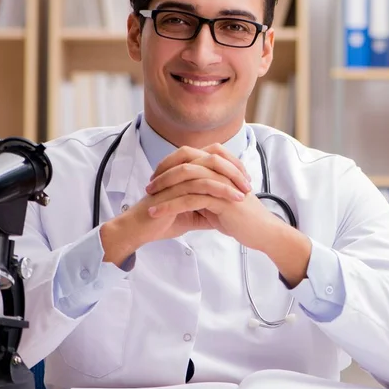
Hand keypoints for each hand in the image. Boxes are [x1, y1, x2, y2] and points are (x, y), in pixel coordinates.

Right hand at [100, 144, 250, 266]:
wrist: (140, 230)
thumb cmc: (162, 220)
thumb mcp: (191, 215)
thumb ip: (207, 210)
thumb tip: (226, 212)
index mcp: (185, 171)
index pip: (213, 159)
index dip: (232, 166)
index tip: (246, 180)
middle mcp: (181, 169)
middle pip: (214, 158)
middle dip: (235, 170)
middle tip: (249, 184)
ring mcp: (177, 177)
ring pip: (209, 170)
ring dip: (230, 181)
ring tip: (245, 193)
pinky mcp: (174, 189)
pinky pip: (201, 186)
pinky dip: (220, 191)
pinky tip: (233, 199)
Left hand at [146, 145, 284, 251]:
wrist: (262, 232)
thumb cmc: (242, 219)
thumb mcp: (220, 201)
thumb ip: (205, 192)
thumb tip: (186, 191)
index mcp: (221, 168)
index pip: (190, 156)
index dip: (171, 164)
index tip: (156, 178)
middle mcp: (221, 171)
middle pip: (186, 162)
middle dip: (164, 173)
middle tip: (149, 186)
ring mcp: (222, 183)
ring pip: (186, 179)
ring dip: (164, 190)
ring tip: (149, 202)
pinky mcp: (221, 200)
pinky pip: (190, 199)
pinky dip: (170, 205)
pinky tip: (158, 213)